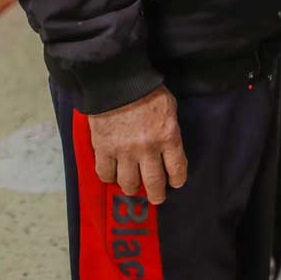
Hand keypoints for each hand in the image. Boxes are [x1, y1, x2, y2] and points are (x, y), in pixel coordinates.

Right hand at [86, 85, 187, 204]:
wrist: (117, 81)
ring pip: (128, 183)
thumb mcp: (169, 108)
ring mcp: (124, 151)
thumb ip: (169, 131)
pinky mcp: (103, 149)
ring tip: (132, 186)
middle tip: (156, 197)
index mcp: (168, 136)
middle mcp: (148, 148)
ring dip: (132, 187)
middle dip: (157, 194)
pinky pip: (105, 174)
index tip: (175, 183)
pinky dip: (109, 177)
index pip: (177, 169)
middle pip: (154, 183)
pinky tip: (113, 174)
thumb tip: (168, 147)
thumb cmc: (146, 90)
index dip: (177, 180)